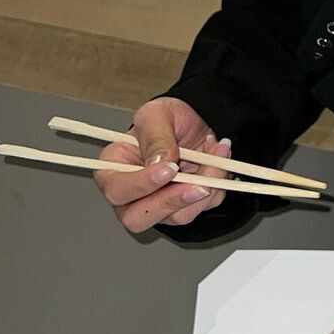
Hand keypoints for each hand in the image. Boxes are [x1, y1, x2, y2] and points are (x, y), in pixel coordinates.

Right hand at [94, 97, 231, 232]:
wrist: (196, 120)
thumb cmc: (166, 119)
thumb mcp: (157, 114)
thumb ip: (155, 136)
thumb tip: (158, 163)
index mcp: (114, 170)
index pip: (116, 190)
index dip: (140, 185)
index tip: (169, 168)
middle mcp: (133, 195)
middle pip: (138, 218)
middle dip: (172, 201)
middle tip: (199, 183)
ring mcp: (160, 205)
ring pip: (178, 216)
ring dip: (205, 187)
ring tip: (217, 154)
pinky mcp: (186, 207)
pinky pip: (203, 207)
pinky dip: (218, 183)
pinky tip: (219, 158)